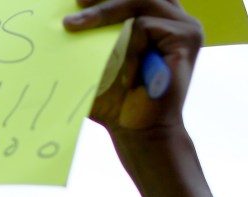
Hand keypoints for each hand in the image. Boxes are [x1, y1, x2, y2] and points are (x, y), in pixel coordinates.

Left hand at [63, 0, 202, 131]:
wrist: (138, 133)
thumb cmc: (117, 102)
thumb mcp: (98, 63)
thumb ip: (89, 38)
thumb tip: (61, 17)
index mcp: (156, 18)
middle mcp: (174, 17)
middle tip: (72, 10)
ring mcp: (184, 25)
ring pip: (140, 1)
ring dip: (104, 14)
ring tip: (76, 27)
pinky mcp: (187, 38)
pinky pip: (145, 26)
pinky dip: (129, 49)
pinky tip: (127, 77)